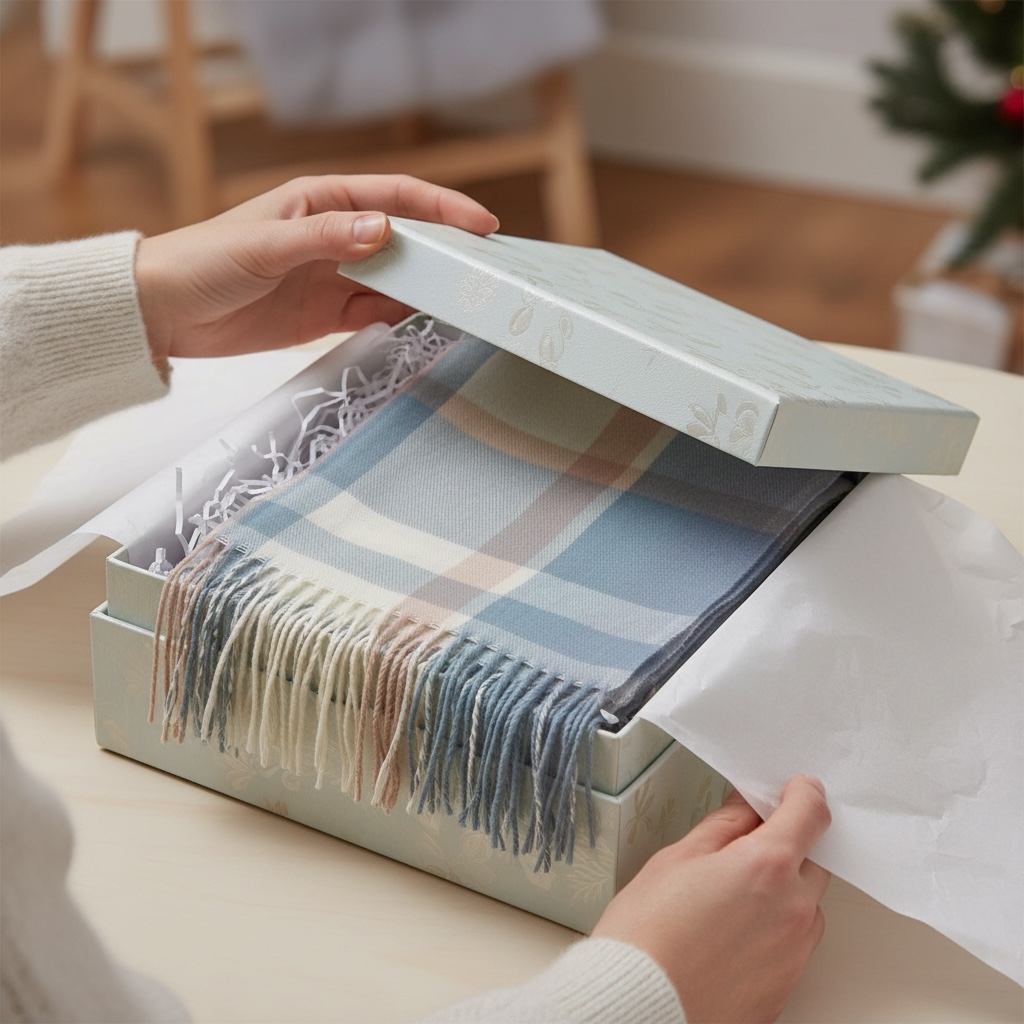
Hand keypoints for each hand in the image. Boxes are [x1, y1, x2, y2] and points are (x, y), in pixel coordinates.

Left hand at [134, 175, 498, 362]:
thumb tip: (386, 230)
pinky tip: (424, 327)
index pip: (397, 197)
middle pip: (406, 240)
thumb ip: (326, 239)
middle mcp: (336, 237)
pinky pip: (377, 315)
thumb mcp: (265, 246)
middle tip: (486, 272)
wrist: (166, 312)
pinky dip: (401, 321)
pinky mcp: (327, 315)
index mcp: (323, 203)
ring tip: (464, 304)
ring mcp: (335, 278)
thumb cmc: (205, 261)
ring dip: (427, 292)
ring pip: (397, 281)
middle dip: (446, 253)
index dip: (443, 208)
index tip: (482, 226)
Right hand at [592, 775, 830, 1022]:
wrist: (641, 1006)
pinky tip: (727, 934)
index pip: (811, 814)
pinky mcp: (787, 987)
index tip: (797, 788)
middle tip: (742, 848)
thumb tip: (745, 808)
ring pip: (804, 906)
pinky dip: (771, 931)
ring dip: (780, 893)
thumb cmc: (647, 936)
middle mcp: (794, 909)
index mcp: (767, 866)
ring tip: (725, 902)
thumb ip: (722, 827)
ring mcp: (795, 953)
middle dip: (786, 847)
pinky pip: (792, 944)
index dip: (804, 793)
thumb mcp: (676, 858)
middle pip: (812, 860)